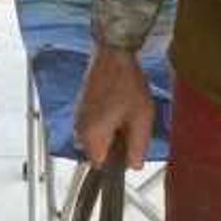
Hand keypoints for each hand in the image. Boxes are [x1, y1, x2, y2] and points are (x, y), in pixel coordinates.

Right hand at [75, 46, 154, 169]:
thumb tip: (134, 166)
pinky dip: (105, 121)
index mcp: (92, 136)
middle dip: (114, 145)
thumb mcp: (141, 119)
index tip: (130, 147)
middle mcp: (79, 129)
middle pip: (97, 152)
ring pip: (96, 137)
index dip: (117, 161)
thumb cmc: (127, 84)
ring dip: (111, 132)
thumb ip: (138, 147)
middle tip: (131, 126)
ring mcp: (78, 116)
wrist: (113, 53)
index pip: (100, 166)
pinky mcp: (81, 106)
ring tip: (126, 112)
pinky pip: (93, 124)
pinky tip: (118, 105)